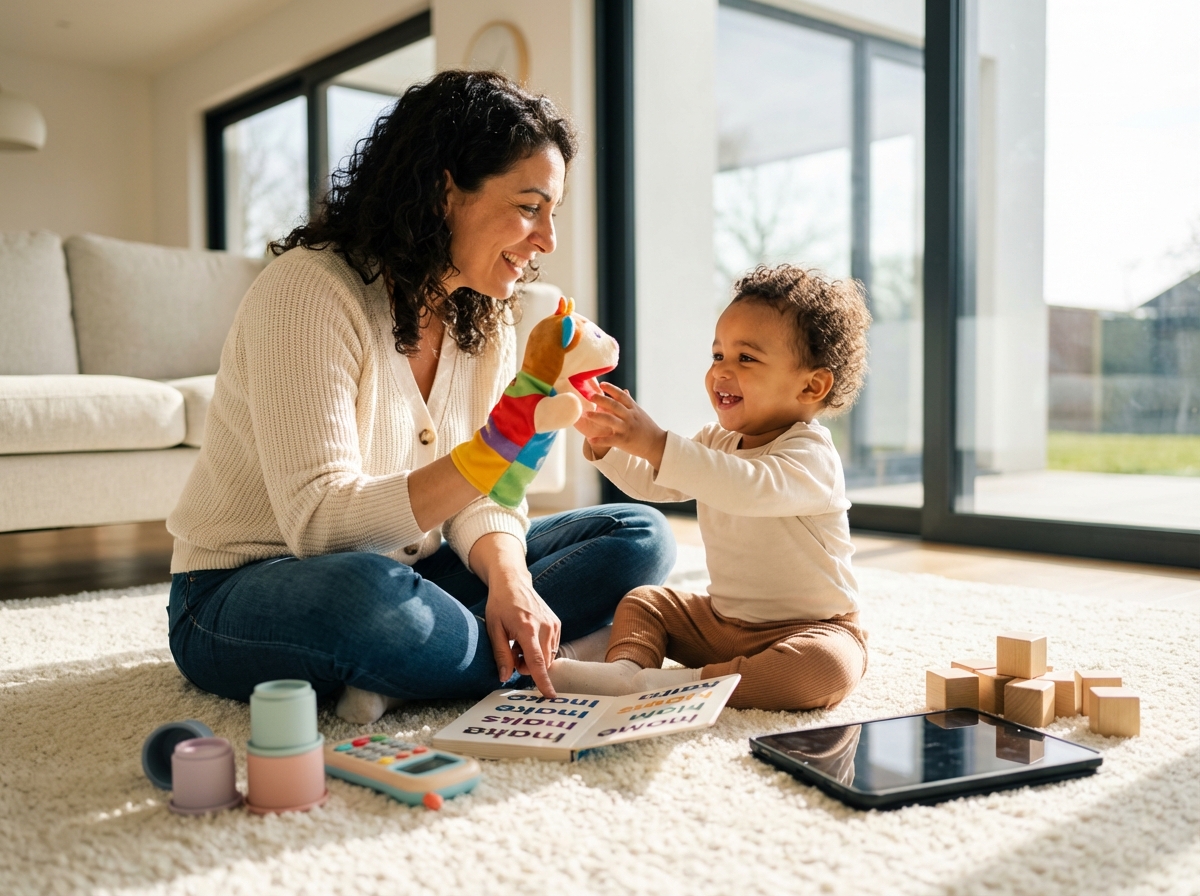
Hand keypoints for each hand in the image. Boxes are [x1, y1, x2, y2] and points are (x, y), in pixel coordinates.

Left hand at [483, 571, 560, 696]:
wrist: (513, 582)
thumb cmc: (500, 604)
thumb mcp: (494, 629)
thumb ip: (500, 655)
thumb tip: (504, 677)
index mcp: (528, 629)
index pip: (537, 662)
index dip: (543, 681)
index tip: (550, 695)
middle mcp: (545, 627)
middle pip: (542, 662)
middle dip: (527, 665)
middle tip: (512, 653)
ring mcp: (553, 624)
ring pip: (548, 656)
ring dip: (534, 657)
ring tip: (518, 643)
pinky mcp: (556, 623)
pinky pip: (551, 646)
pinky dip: (540, 648)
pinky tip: (527, 638)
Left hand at [580, 383, 667, 468]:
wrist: (656, 444)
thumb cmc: (647, 427)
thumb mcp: (639, 412)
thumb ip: (630, 402)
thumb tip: (624, 390)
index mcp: (633, 409)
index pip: (621, 396)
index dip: (612, 389)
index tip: (601, 384)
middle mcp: (630, 417)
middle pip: (614, 405)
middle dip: (601, 400)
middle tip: (590, 396)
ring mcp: (627, 428)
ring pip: (610, 420)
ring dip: (597, 417)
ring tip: (586, 414)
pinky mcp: (624, 440)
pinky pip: (610, 440)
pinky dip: (599, 440)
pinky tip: (590, 439)